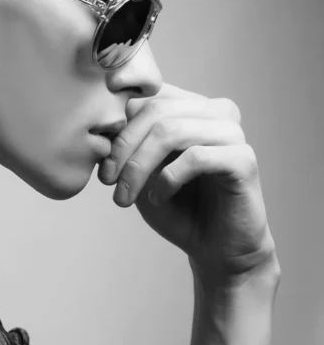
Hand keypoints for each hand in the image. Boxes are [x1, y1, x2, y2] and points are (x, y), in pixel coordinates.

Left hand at [98, 83, 275, 277]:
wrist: (215, 249)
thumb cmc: (177, 206)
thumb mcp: (141, 170)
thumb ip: (127, 141)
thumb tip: (104, 122)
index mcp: (191, 105)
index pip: (148, 95)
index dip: (119, 124)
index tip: (100, 156)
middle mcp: (215, 111)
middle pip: (157, 110)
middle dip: (124, 146)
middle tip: (108, 180)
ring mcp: (232, 132)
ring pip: (172, 132)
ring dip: (139, 166)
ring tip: (126, 195)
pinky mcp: (244, 159)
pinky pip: (196, 157)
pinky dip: (168, 178)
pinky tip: (159, 197)